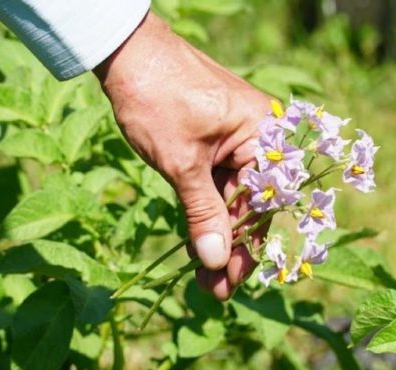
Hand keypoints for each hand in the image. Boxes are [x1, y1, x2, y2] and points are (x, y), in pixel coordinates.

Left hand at [94, 11, 270, 299]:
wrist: (126, 55)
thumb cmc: (158, 98)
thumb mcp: (181, 164)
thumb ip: (202, 213)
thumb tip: (215, 261)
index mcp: (266, 137)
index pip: (269, 205)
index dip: (251, 248)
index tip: (232, 282)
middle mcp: (259, 140)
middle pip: (253, 206)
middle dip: (232, 249)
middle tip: (215, 289)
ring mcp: (235, 142)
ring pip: (233, 200)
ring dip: (217, 236)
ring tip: (204, 277)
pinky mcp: (212, 144)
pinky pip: (216, 186)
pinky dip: (205, 214)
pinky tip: (196, 246)